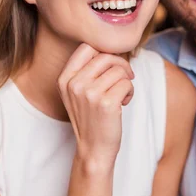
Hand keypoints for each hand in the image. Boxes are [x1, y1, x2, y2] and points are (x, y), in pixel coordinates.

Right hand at [58, 44, 134, 170]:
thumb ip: (88, 69)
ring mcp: (89, 93)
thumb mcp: (79, 91)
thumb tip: (113, 47)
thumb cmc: (92, 116)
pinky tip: (123, 102)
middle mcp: (74, 84)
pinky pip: (127, 83)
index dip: (105, 52)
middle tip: (126, 77)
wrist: (93, 148)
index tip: (111, 65)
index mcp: (64, 78)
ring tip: (121, 94)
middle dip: (121, 65)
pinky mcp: (106, 103)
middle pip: (106, 56)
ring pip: (119, 70)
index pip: (87, 47)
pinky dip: (130, 92)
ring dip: (127, 81)